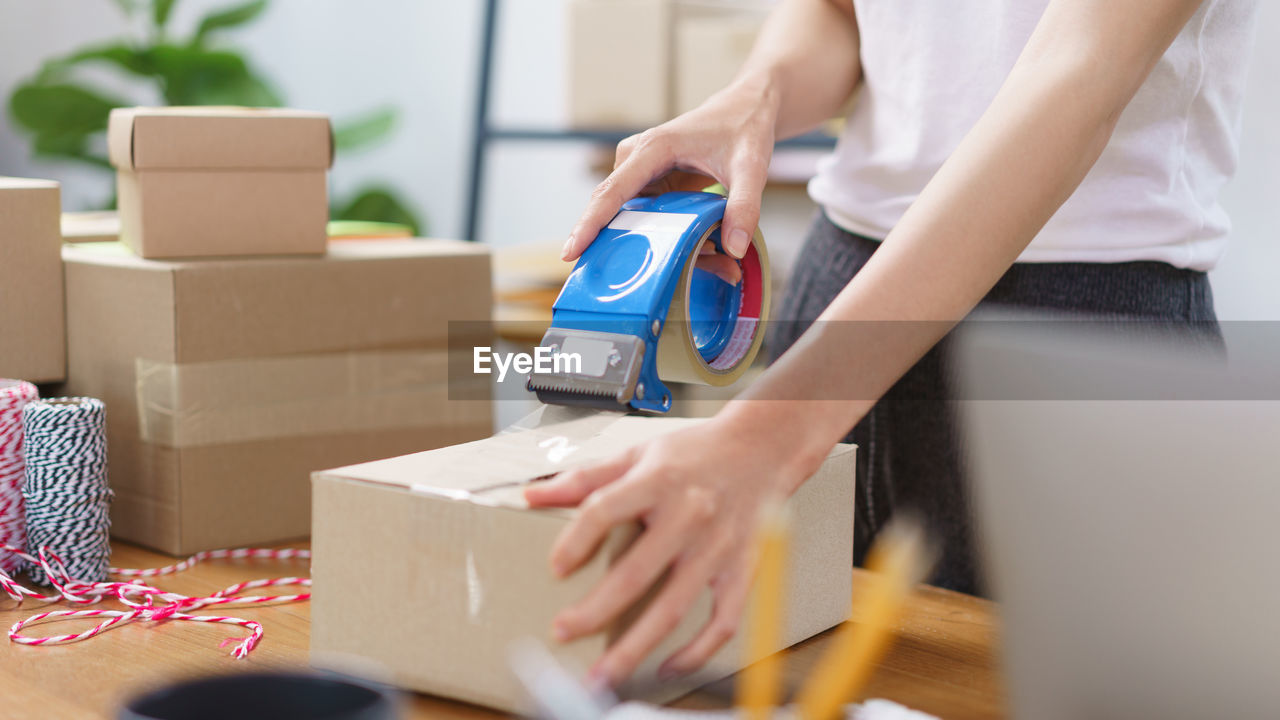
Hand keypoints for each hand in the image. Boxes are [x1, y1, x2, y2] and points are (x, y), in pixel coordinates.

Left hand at [523, 413, 811, 686]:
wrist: (762, 447)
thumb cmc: (697, 453)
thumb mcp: (637, 452)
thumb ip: (585, 477)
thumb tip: (534, 494)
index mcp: (658, 481)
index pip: (606, 509)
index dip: (576, 541)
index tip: (556, 567)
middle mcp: (690, 514)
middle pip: (636, 573)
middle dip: (595, 610)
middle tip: (564, 632)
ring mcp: (718, 547)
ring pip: (673, 608)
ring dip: (636, 647)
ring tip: (605, 673)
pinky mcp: (742, 569)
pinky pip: (722, 621)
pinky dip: (697, 651)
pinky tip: (668, 665)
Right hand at [562, 79, 780, 262]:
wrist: (745, 109)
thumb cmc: (744, 129)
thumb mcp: (752, 168)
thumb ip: (745, 207)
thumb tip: (734, 248)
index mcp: (653, 149)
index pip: (612, 192)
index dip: (589, 224)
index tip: (571, 252)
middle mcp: (636, 159)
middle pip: (618, 213)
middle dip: (639, 248)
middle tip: (677, 278)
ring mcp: (640, 173)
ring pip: (636, 220)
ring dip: (665, 245)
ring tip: (715, 259)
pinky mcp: (650, 184)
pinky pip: (649, 218)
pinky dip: (672, 237)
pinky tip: (706, 249)